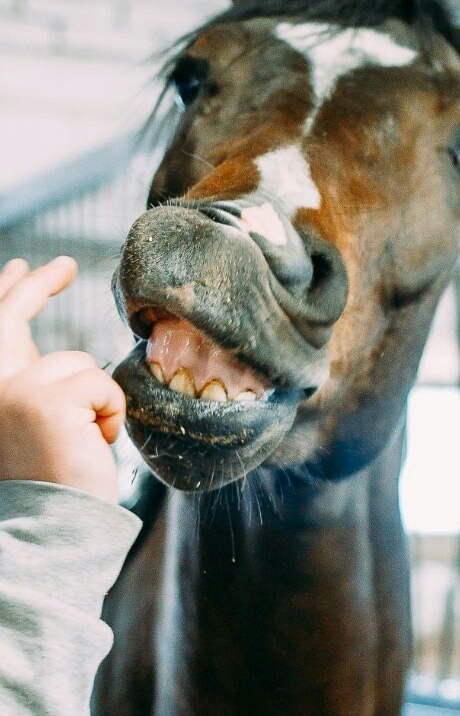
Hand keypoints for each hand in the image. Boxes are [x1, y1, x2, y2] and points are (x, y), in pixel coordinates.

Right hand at [0, 257, 125, 503]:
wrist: (49, 535)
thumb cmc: (50, 488)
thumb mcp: (33, 425)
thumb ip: (35, 384)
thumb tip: (55, 354)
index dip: (9, 295)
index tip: (23, 267)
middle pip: (10, 318)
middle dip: (36, 285)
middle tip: (61, 264)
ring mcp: (12, 390)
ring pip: (78, 363)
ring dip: (95, 399)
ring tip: (83, 441)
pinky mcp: (47, 398)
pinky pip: (101, 382)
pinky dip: (110, 411)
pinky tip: (92, 444)